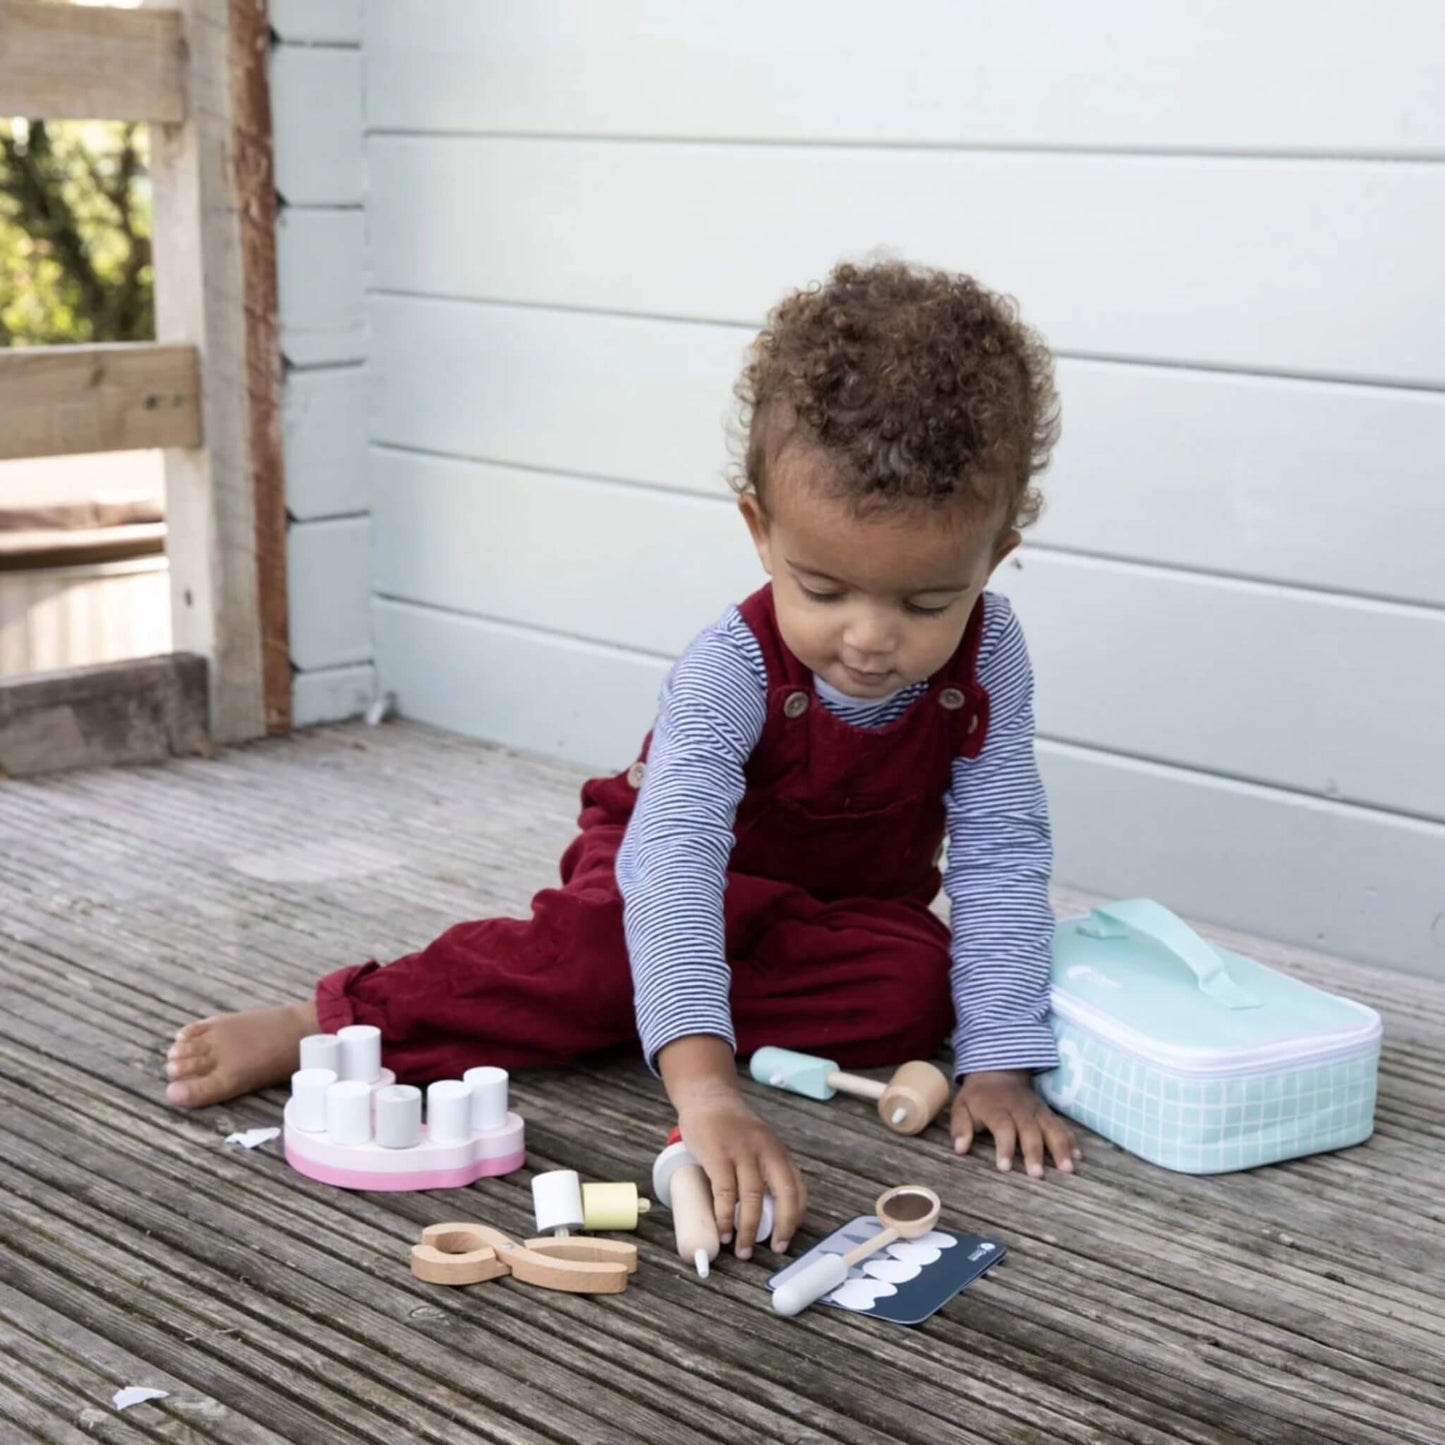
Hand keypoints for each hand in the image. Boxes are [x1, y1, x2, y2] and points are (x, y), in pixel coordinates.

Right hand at [659, 1034, 805, 1256]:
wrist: (707, 1099)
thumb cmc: (732, 1128)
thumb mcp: (758, 1144)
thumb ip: (765, 1169)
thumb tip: (766, 1211)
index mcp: (777, 1151)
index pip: (797, 1187)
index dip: (796, 1216)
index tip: (787, 1237)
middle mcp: (766, 1151)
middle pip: (784, 1193)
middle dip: (782, 1226)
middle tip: (775, 1249)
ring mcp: (742, 1152)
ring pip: (752, 1198)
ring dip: (748, 1229)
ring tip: (741, 1249)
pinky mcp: (718, 1156)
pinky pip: (725, 1193)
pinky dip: (724, 1217)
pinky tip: (723, 1231)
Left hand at [952, 1069, 1080, 1177]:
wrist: (997, 1072)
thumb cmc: (977, 1097)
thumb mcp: (961, 1107)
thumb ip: (960, 1127)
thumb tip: (960, 1148)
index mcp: (996, 1108)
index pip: (1002, 1127)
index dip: (1004, 1146)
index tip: (1004, 1167)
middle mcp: (1020, 1109)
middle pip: (1029, 1130)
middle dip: (1034, 1152)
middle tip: (1037, 1175)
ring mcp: (1036, 1110)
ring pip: (1051, 1128)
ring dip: (1060, 1148)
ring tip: (1067, 1169)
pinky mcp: (1047, 1113)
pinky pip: (1061, 1125)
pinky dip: (1070, 1140)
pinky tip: (1077, 1157)